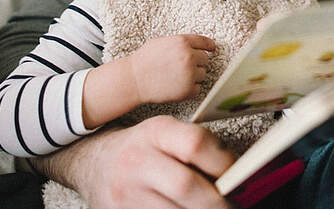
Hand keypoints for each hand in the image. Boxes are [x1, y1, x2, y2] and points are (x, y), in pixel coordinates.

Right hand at [33, 116, 234, 208]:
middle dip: (215, 202)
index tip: (238, 176)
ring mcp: (125, 192)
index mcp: (156, 132)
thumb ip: (198, 147)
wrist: (94, 164)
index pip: (195, 144)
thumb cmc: (142, 148)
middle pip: (186, 186)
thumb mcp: (166, 134)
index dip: (223, 164)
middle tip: (231, 206)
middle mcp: (138, 160)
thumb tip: (236, 172)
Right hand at [83, 34, 215, 128]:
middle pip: (205, 59)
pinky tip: (178, 86)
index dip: (209, 45)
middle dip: (197, 62)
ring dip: (194, 76)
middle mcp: (188, 56)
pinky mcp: (188, 89)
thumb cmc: (145, 60)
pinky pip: (198, 88)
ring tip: (177, 77)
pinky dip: (190, 89)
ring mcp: (189, 73)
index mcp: (182, 42)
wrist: (134, 80)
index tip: (211, 48)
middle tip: (183, 67)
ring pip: (203, 74)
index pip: (204, 42)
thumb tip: (197, 43)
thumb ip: (180, 41)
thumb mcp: (161, 42)